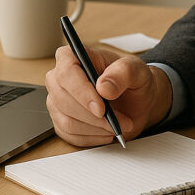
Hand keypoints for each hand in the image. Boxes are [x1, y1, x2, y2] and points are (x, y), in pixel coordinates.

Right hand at [45, 45, 171, 146]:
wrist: (136, 102)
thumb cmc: (133, 81)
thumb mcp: (137, 71)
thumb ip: (124, 73)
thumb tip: (103, 87)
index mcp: (74, 56)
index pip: (66, 72)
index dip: (81, 91)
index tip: (101, 108)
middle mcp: (60, 78)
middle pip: (63, 100)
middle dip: (94, 116)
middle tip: (120, 120)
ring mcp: (57, 101)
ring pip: (67, 121)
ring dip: (97, 128)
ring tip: (117, 125)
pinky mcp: (60, 121)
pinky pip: (70, 135)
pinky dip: (93, 137)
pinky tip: (107, 131)